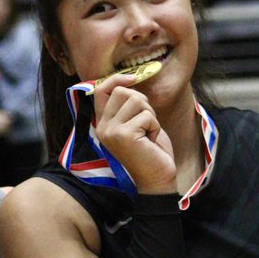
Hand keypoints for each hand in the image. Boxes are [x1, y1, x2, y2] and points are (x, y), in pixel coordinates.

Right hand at [92, 75, 175, 192]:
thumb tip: (130, 81)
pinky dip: (155, 126)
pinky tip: (151, 141)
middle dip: (142, 102)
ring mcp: (111, 131)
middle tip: (147, 123)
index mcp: (103, 123)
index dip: (117, 79)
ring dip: (150, 115)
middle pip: (122, 91)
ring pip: (136, 101)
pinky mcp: (124, 135)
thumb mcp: (136, 124)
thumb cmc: (150, 151)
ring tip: (148, 133)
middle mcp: (103, 127)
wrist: (157, 179)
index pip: (101, 90)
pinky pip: (146, 116)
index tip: (133, 78)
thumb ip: (128, 106)